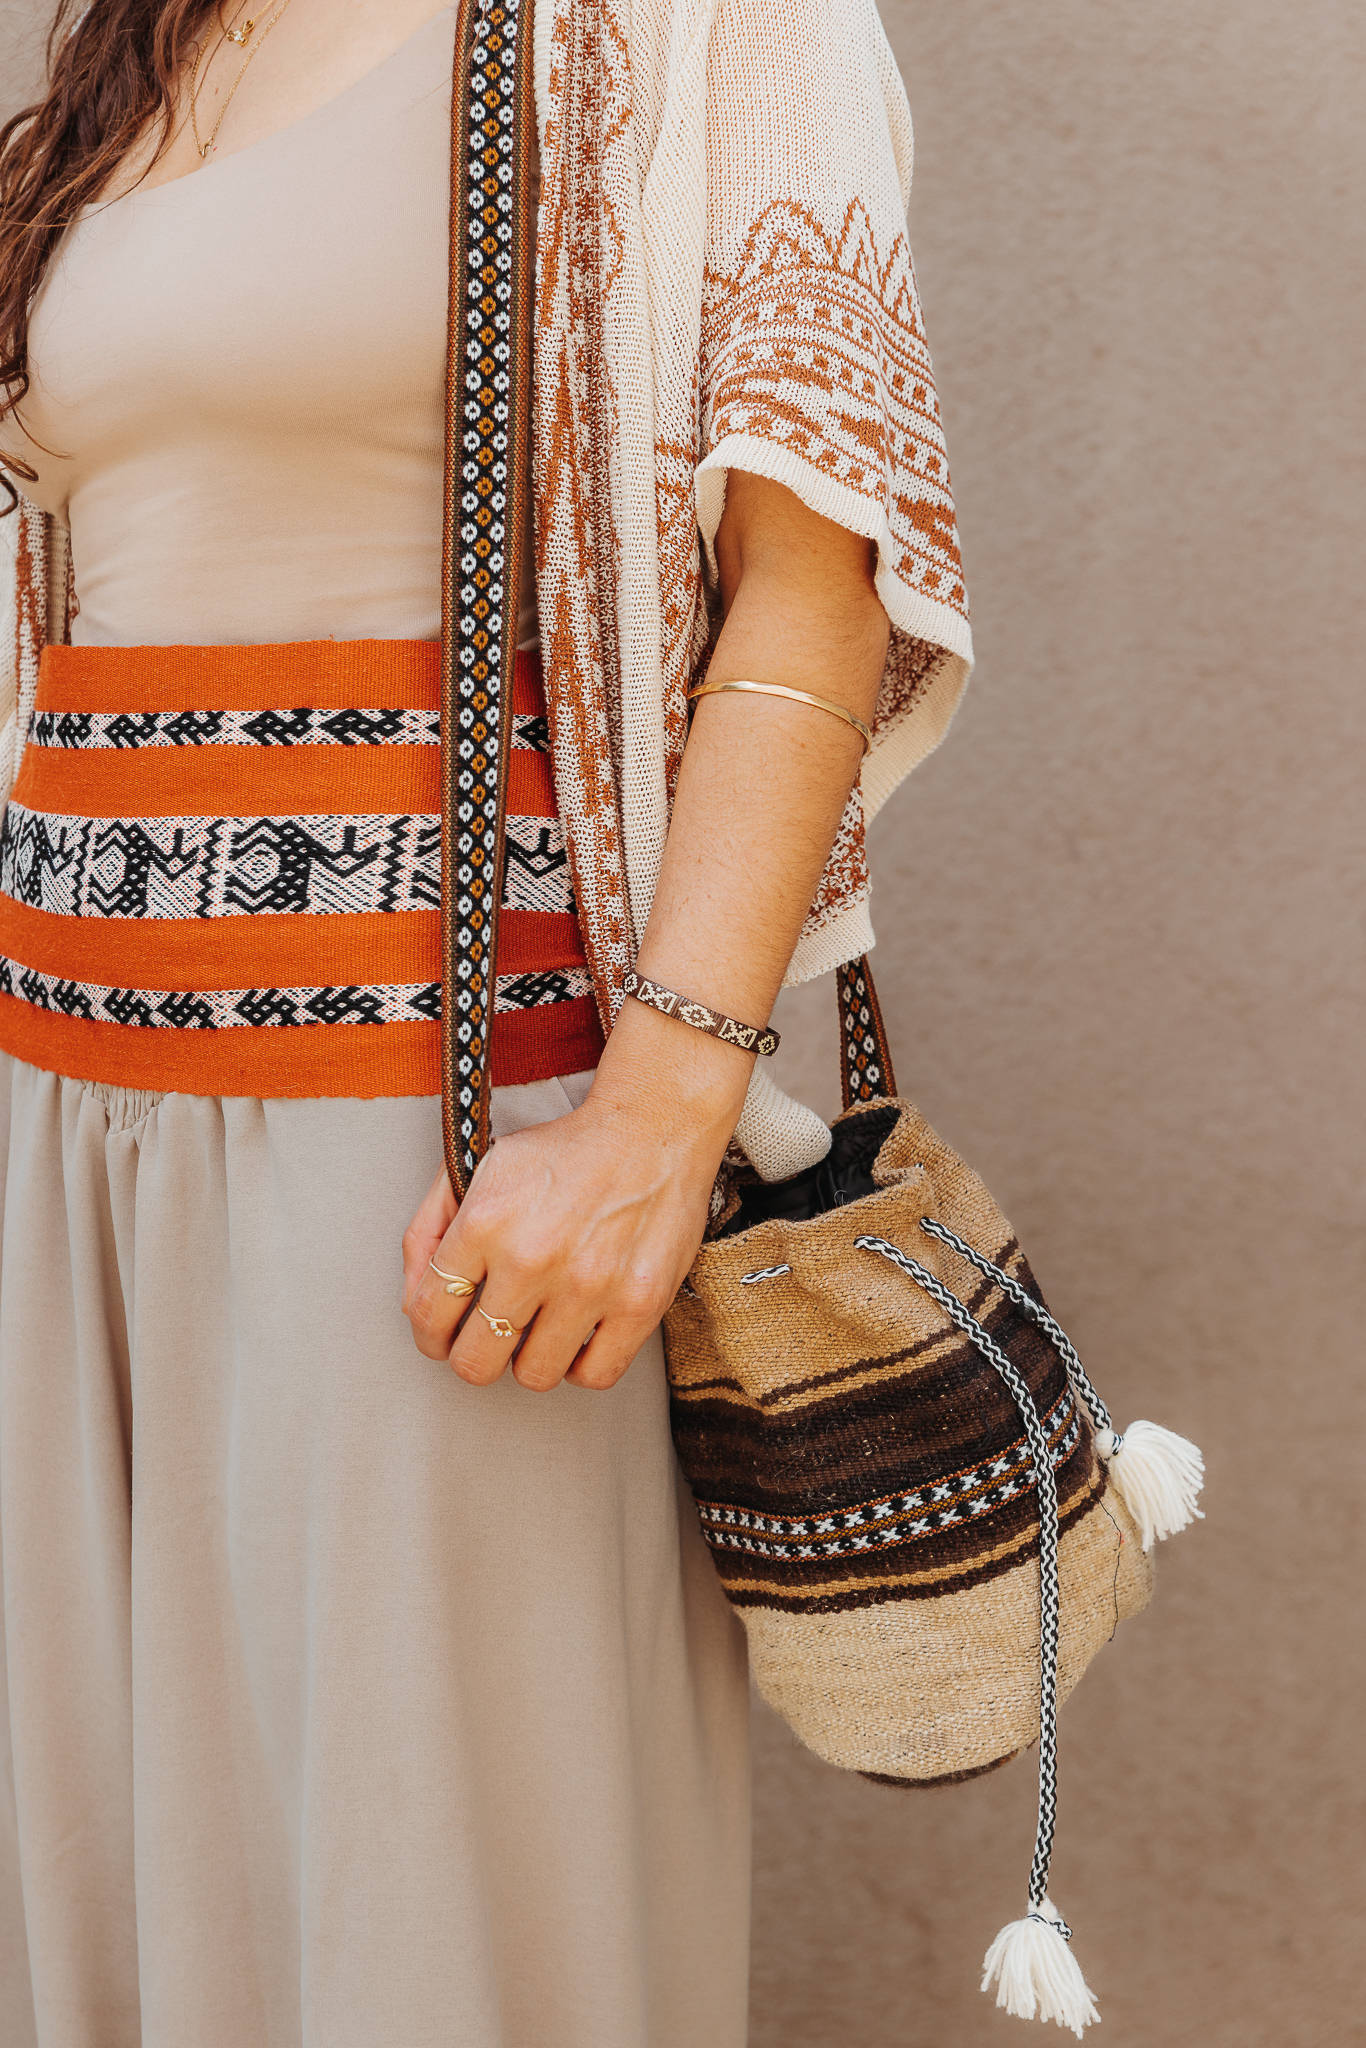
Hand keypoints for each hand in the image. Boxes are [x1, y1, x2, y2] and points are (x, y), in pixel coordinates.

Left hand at [401, 1001, 750, 1390]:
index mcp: (484, 1222)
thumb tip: (414, 1300)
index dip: (429, 1335)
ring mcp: (587, 1286)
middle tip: (487, 1338)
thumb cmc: (565, 1150)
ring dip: (529, 1359)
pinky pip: (594, 1375)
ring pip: (533, 1376)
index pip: (428, 1313)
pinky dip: (582, 1365)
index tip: (442, 1335)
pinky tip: (579, 1334)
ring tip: (539, 1330)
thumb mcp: (481, 1166)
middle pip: (474, 1361)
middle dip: (472, 1355)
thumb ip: (430, 1227)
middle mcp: (531, 1258)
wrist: (652, 1128)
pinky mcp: (638, 1304)